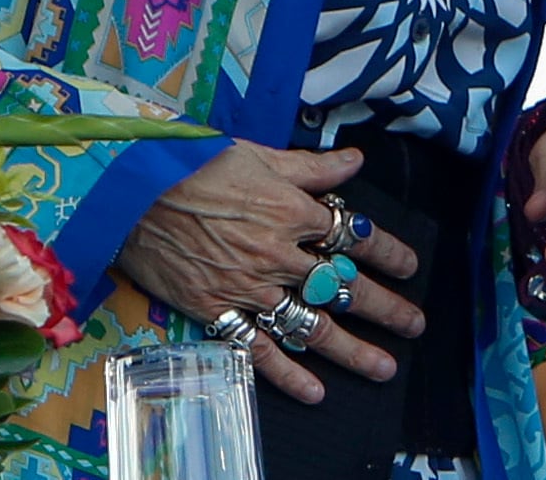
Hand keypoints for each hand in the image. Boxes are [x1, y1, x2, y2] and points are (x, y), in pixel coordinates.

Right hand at [115, 140, 421, 404]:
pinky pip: (258, 348)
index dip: (387, 252)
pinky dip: (287, 373)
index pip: (353, 235)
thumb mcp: (259, 154)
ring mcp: (248, 287)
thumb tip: (355, 161)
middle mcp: (278, 254)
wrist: (131, 192)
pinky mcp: (217, 310)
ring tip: (382, 367)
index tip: (409, 266)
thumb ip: (312, 166)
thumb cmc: (194, 165)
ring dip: (351, 350)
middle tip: (414, 324)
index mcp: (292, 210)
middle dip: (385, 307)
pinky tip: (315, 391)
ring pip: (310, 325)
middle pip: (342, 286)